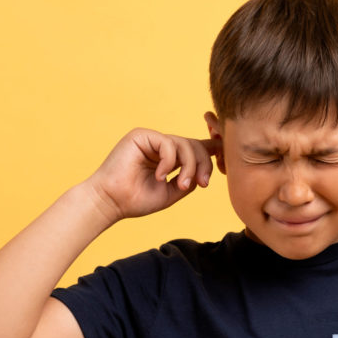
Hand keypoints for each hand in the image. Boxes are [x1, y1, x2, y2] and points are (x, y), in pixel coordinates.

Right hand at [83, 128, 219, 222]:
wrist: (112, 202)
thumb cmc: (137, 200)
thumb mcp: (173, 192)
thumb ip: (190, 179)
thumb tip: (207, 168)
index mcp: (169, 158)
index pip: (195, 147)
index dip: (212, 148)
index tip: (225, 159)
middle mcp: (161, 146)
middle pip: (195, 145)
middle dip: (204, 164)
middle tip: (201, 184)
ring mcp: (152, 139)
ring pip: (185, 143)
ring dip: (190, 166)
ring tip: (181, 185)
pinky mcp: (141, 135)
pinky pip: (168, 143)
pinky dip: (170, 162)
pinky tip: (160, 176)